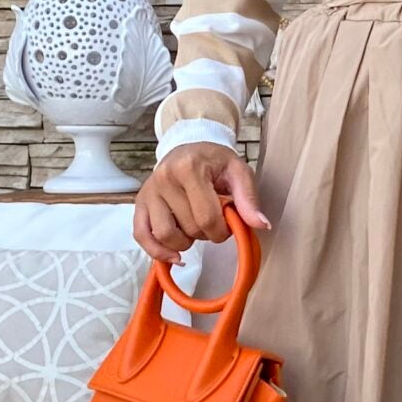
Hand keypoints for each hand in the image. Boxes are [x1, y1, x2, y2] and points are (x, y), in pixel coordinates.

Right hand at [134, 143, 269, 264]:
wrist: (188, 146)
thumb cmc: (215, 161)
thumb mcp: (238, 171)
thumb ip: (249, 199)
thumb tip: (261, 225)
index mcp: (189, 168)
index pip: (207, 217)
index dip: (222, 230)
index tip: (228, 224)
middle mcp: (164, 178)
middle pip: (189, 228)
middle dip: (207, 234)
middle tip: (213, 222)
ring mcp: (149, 191)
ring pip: (165, 235)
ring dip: (184, 243)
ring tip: (195, 230)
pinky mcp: (139, 203)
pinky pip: (141, 235)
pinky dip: (157, 251)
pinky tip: (174, 255)